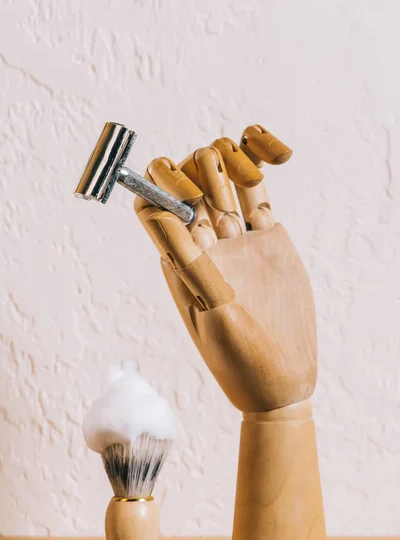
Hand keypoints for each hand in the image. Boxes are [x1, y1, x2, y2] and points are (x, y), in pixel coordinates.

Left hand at [134, 125, 316, 412]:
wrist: (281, 382)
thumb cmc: (237, 360)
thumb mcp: (210, 313)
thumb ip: (190, 263)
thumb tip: (156, 214)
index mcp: (179, 259)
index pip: (157, 209)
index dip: (158, 185)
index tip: (168, 174)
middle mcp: (204, 244)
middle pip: (190, 188)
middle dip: (196, 169)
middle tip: (212, 173)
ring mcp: (237, 239)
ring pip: (223, 185)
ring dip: (226, 164)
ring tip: (240, 165)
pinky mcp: (269, 240)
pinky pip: (257, 197)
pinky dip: (255, 174)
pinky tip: (263, 159)